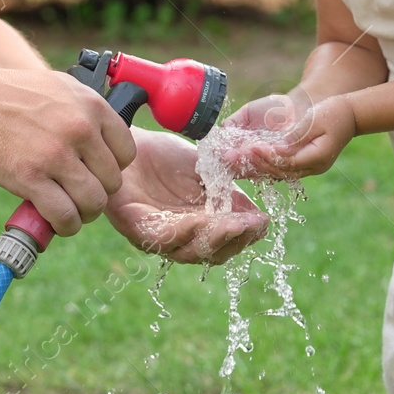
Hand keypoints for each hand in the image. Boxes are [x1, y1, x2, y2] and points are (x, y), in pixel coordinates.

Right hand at [0, 66, 136, 236]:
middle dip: (98, 194)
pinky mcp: (31, 178)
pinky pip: (64, 216)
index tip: (97, 173)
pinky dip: (64, 226)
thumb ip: (87, 112)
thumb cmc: (13, 94)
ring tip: (71, 212)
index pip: (127, 152)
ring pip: (93, 203)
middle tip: (81, 195)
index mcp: (92, 106)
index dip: (113, 168)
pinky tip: (56, 222)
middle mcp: (80, 130)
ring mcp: (56, 155)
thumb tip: (106, 139)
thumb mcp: (61, 88)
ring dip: (84, 215)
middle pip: (112, 182)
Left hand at [104, 130, 267, 263]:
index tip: (263, 221)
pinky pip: (162, 238)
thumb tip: (258, 215)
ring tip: (234, 223)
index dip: (245, 235)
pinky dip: (185, 230)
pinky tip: (201, 219)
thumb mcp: (206, 172)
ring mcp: (155, 236)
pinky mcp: (134, 227)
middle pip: (210, 254)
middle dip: (234, 239)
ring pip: (188, 251)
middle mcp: (178, 238)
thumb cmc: (165, 157)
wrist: (130, 139)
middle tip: (252, 224)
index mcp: (198, 228)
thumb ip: (228, 193)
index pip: (226, 243)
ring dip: (214, 238)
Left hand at [226, 89, 356, 178]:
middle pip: (279, 171)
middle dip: (256, 164)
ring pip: (278, 174)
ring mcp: (309, 168)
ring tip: (235, 162)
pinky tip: (248, 162)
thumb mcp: (315, 121)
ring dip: (256, 168)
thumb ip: (297, 136)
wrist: (349, 116)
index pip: (287, 162)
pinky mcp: (303, 165)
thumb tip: (278, 148)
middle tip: (235, 156)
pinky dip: (264, 166)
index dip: (267, 156)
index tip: (250, 147)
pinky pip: (281, 169)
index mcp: (318, 157)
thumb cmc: (333, 114)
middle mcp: (313, 167)